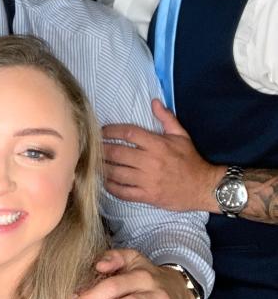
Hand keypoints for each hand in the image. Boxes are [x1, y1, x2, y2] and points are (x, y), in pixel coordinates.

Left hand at [101, 99, 221, 211]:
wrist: (204, 187)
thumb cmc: (190, 160)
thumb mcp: (181, 136)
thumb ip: (166, 118)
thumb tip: (154, 102)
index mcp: (157, 145)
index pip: (128, 133)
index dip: (111, 131)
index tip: (102, 131)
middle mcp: (150, 162)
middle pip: (117, 153)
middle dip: (102, 149)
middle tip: (93, 147)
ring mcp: (147, 181)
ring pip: (116, 173)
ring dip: (103, 168)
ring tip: (95, 163)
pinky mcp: (147, 196)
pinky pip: (123, 192)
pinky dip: (110, 187)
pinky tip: (105, 182)